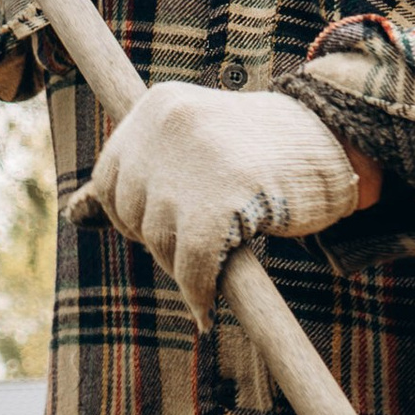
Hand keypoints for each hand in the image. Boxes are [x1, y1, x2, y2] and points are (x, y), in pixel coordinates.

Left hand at [75, 82, 364, 323]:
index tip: (169, 229)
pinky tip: (208, 308)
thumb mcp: (195, 148)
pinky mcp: (224, 198)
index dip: (134, 217)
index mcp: (158, 106)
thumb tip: (73, 213)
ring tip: (217, 264)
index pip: (111, 178)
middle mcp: (168, 123)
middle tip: (201, 249)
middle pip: (131, 211)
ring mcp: (196, 159)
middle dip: (160, 243)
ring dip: (184, 268)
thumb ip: (143, 173)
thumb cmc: (266, 156)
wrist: (341, 145)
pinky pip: (193, 265)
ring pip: (161, 240)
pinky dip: (199, 293)